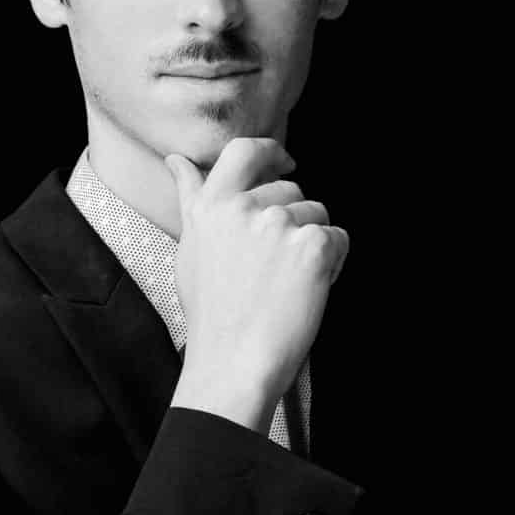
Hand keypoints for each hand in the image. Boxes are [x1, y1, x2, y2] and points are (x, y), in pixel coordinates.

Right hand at [165, 137, 347, 433]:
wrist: (234, 363)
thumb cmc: (212, 315)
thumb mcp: (191, 250)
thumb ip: (190, 199)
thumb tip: (176, 160)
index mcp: (212, 205)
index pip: (245, 151)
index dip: (270, 153)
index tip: (284, 163)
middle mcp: (244, 207)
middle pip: (290, 190)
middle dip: (293, 219)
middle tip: (277, 266)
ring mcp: (278, 224)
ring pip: (317, 213)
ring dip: (311, 241)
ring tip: (287, 281)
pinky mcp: (312, 246)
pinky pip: (338, 239)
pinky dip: (332, 263)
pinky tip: (307, 290)